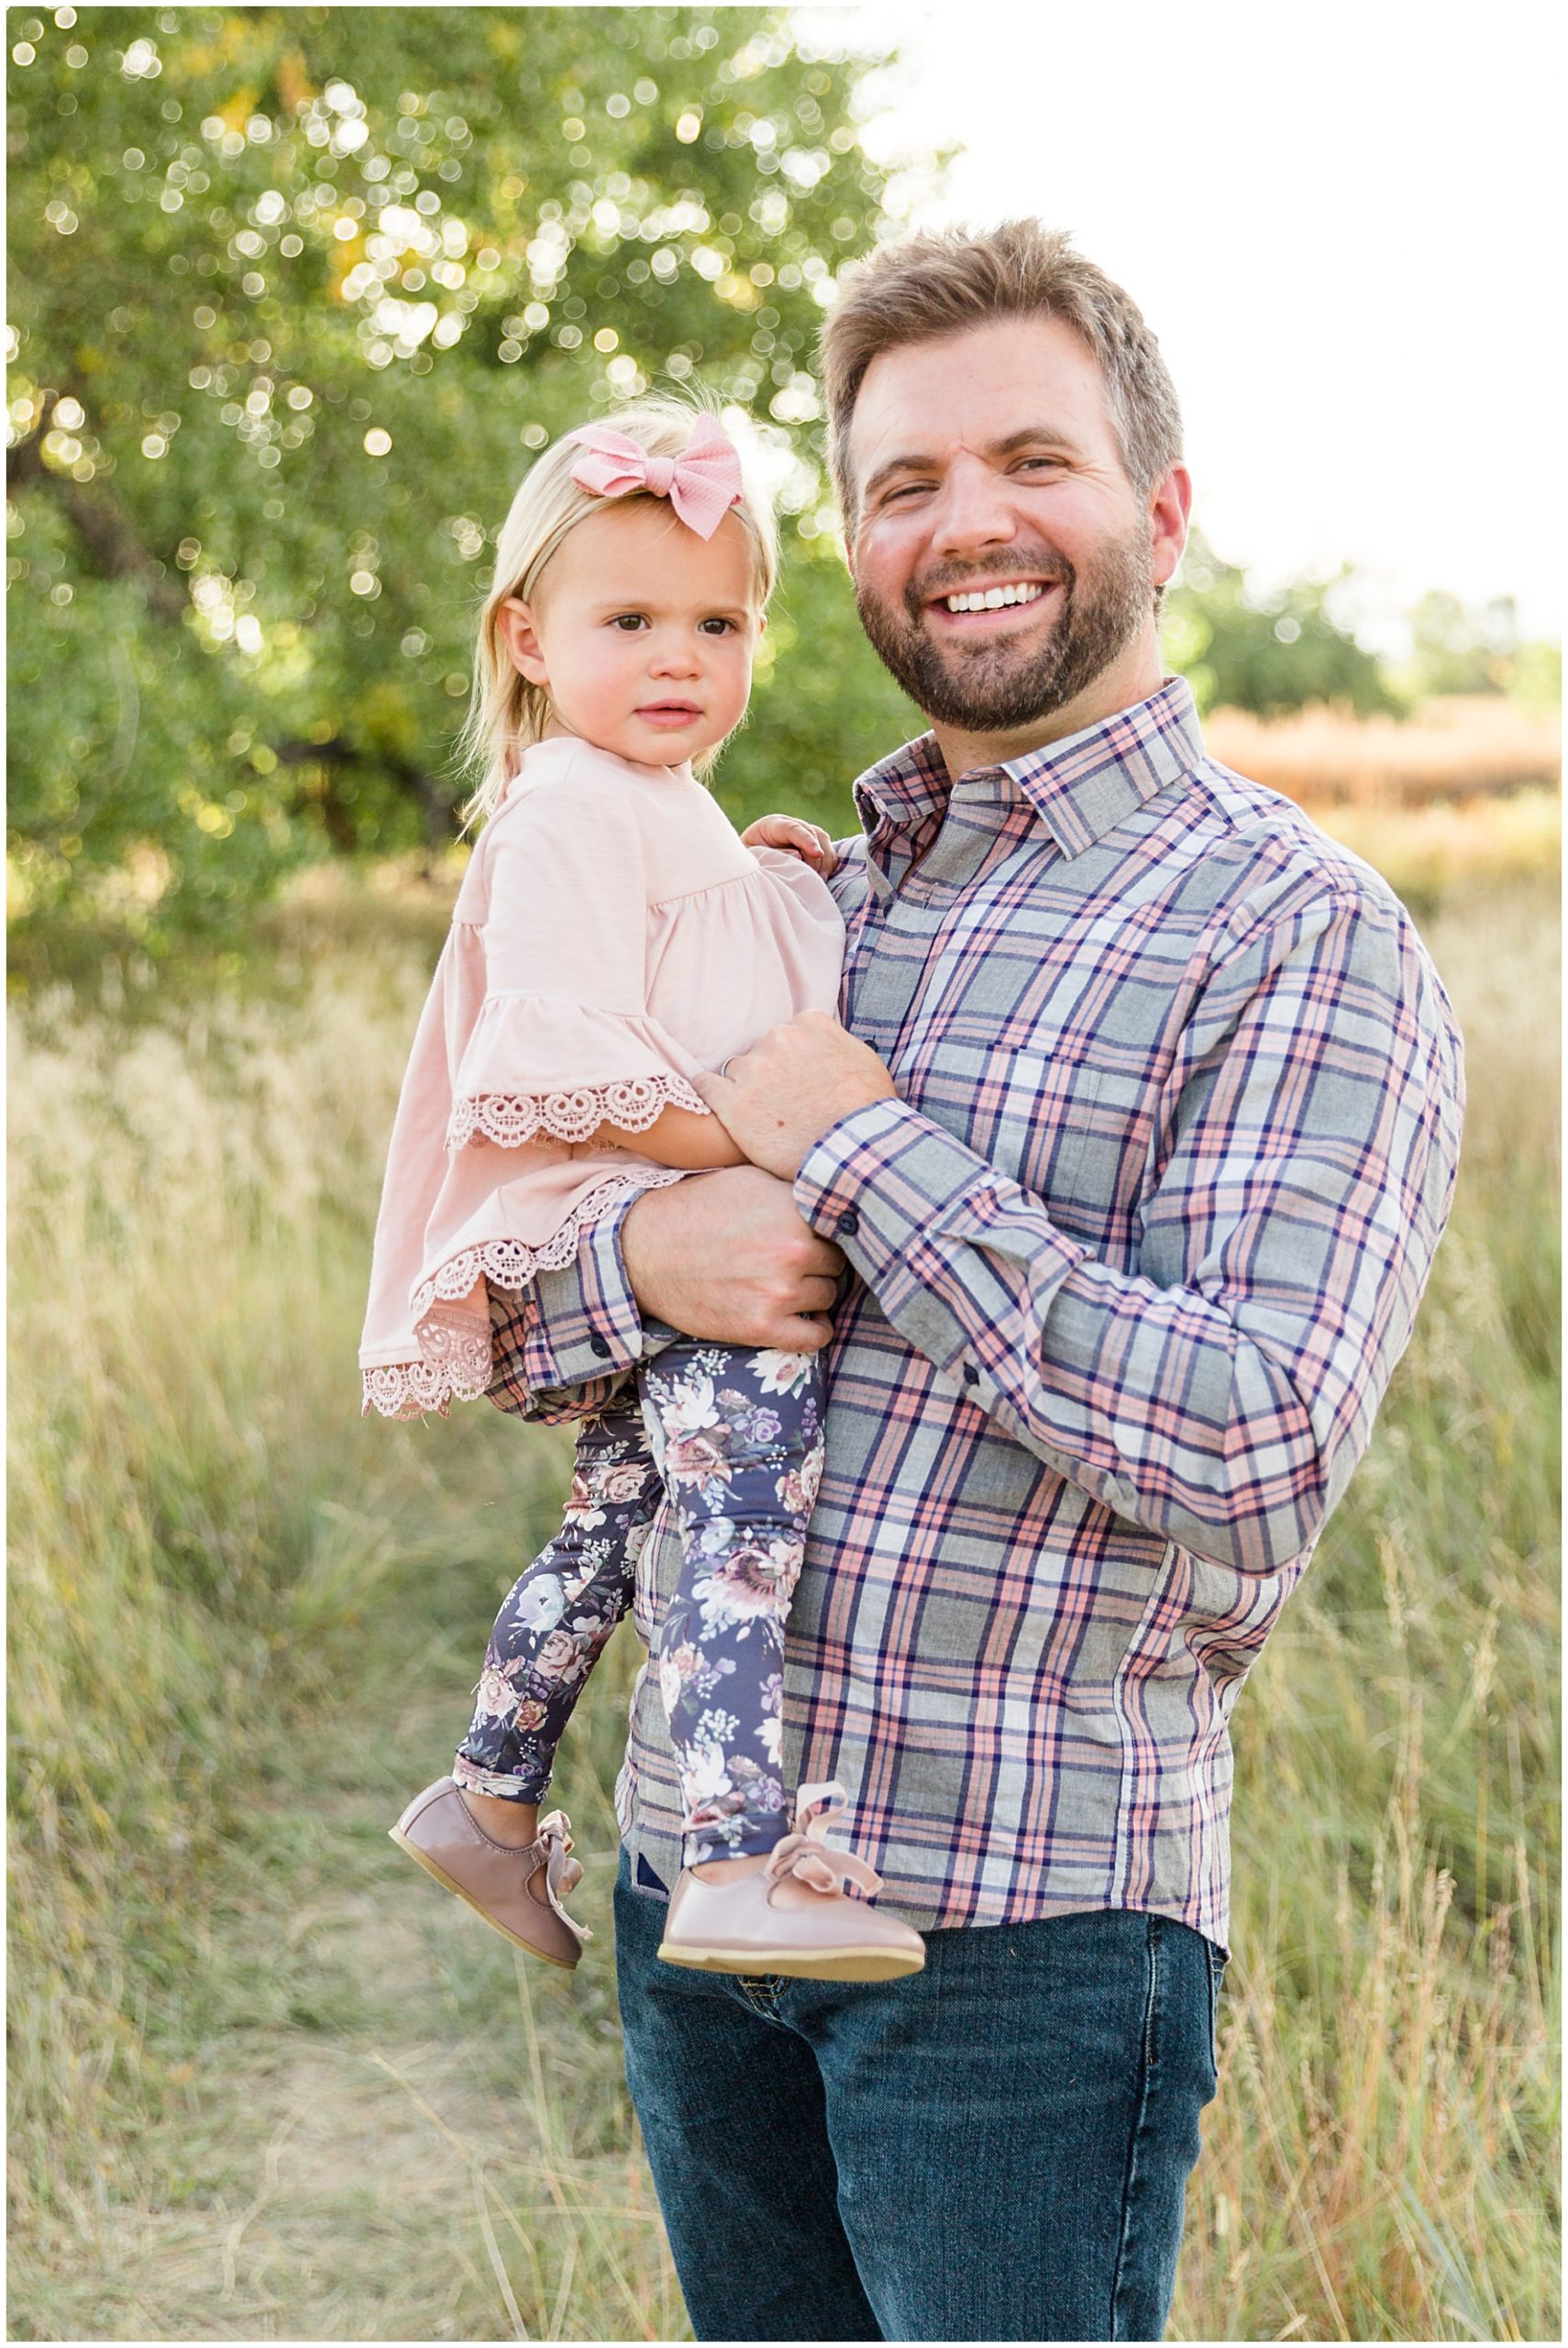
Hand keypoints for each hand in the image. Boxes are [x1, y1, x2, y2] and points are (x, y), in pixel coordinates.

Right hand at [622, 1165, 845, 1349]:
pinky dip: (817, 1330)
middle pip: (838, 1264)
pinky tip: (807, 1320)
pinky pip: (815, 1337)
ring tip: (792, 1285)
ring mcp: (777, 1292)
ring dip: (815, 1293)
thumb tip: (833, 1197)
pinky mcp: (760, 1327)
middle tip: (799, 1263)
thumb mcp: (750, 1179)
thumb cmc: (697, 1208)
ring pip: (828, 1297)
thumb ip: (795, 1190)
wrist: (645, 1250)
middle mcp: (792, 1251)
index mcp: (793, 1210)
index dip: (828, 1232)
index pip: (840, 1227)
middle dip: (822, 1263)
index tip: (816, 1237)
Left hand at [695, 1008, 896, 1179]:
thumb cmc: (868, 1110)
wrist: (856, 1149)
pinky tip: (720, 1103)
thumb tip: (825, 1044)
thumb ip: (836, 1042)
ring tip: (764, 1114)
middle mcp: (779, 1038)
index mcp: (810, 1024)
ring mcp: (754, 1070)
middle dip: (772, 1071)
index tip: (801, 1077)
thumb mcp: (865, 1060)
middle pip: (764, 1049)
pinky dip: (711, 1091)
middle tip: (786, 1101)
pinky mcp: (734, 1103)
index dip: (797, 1058)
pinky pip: (707, 1086)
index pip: (792, 1032)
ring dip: (747, 1086)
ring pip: (738, 1069)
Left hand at [741, 814, 838, 878]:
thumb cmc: (750, 863)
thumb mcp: (753, 859)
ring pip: (822, 839)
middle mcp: (790, 825)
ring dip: (824, 860)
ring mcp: (803, 832)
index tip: (817, 854)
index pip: (791, 828)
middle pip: (811, 833)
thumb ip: (773, 855)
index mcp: (771, 825)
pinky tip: (823, 876)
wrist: (751, 865)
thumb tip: (798, 855)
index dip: (806, 840)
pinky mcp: (813, 843)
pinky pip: (827, 848)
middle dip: (816, 856)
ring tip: (820, 880)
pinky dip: (828, 863)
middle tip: (815, 878)